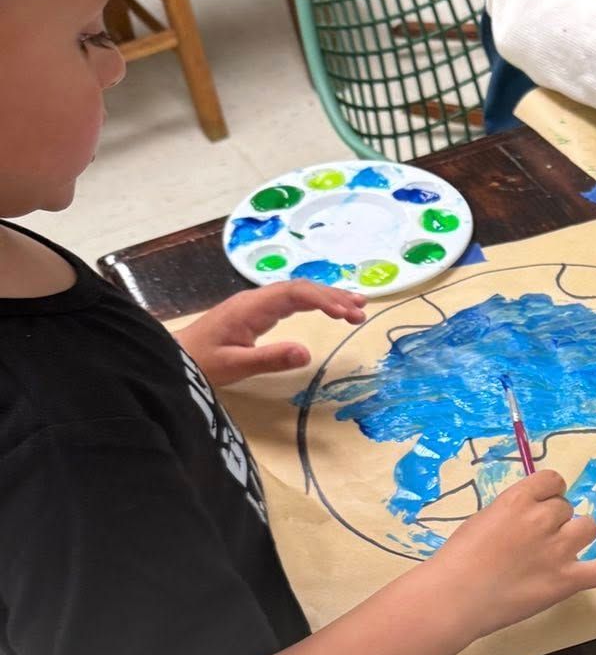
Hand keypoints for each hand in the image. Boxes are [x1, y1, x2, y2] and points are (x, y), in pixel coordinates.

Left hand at [176, 281, 365, 388]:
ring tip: (357, 306)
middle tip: (361, 312)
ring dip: (327, 297)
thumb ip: (270, 359)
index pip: (294, 294)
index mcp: (251, 308)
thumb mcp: (235, 366)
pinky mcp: (256, 312)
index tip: (347, 314)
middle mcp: (255, 299)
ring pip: (297, 292)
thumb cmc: (201, 362)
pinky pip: (291, 300)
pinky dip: (314, 303)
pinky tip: (329, 308)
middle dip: (333, 297)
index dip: (324, 300)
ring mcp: (256, 304)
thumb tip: (307, 352)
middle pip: (300, 288)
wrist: (175, 357)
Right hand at [428, 469, 595, 636]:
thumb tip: (528, 515)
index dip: (549, 493)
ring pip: (590, 527)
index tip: (540, 507)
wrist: (454, 597)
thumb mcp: (482, 520)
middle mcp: (542, 518)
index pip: (553, 480)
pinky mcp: (567, 580)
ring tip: (562, 553)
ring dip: (577, 537)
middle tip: (537, 541)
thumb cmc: (456, 560)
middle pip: (567, 507)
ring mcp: (558, 550)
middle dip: (555, 521)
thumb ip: (510, 513)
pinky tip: (593, 572)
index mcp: (518, 499)